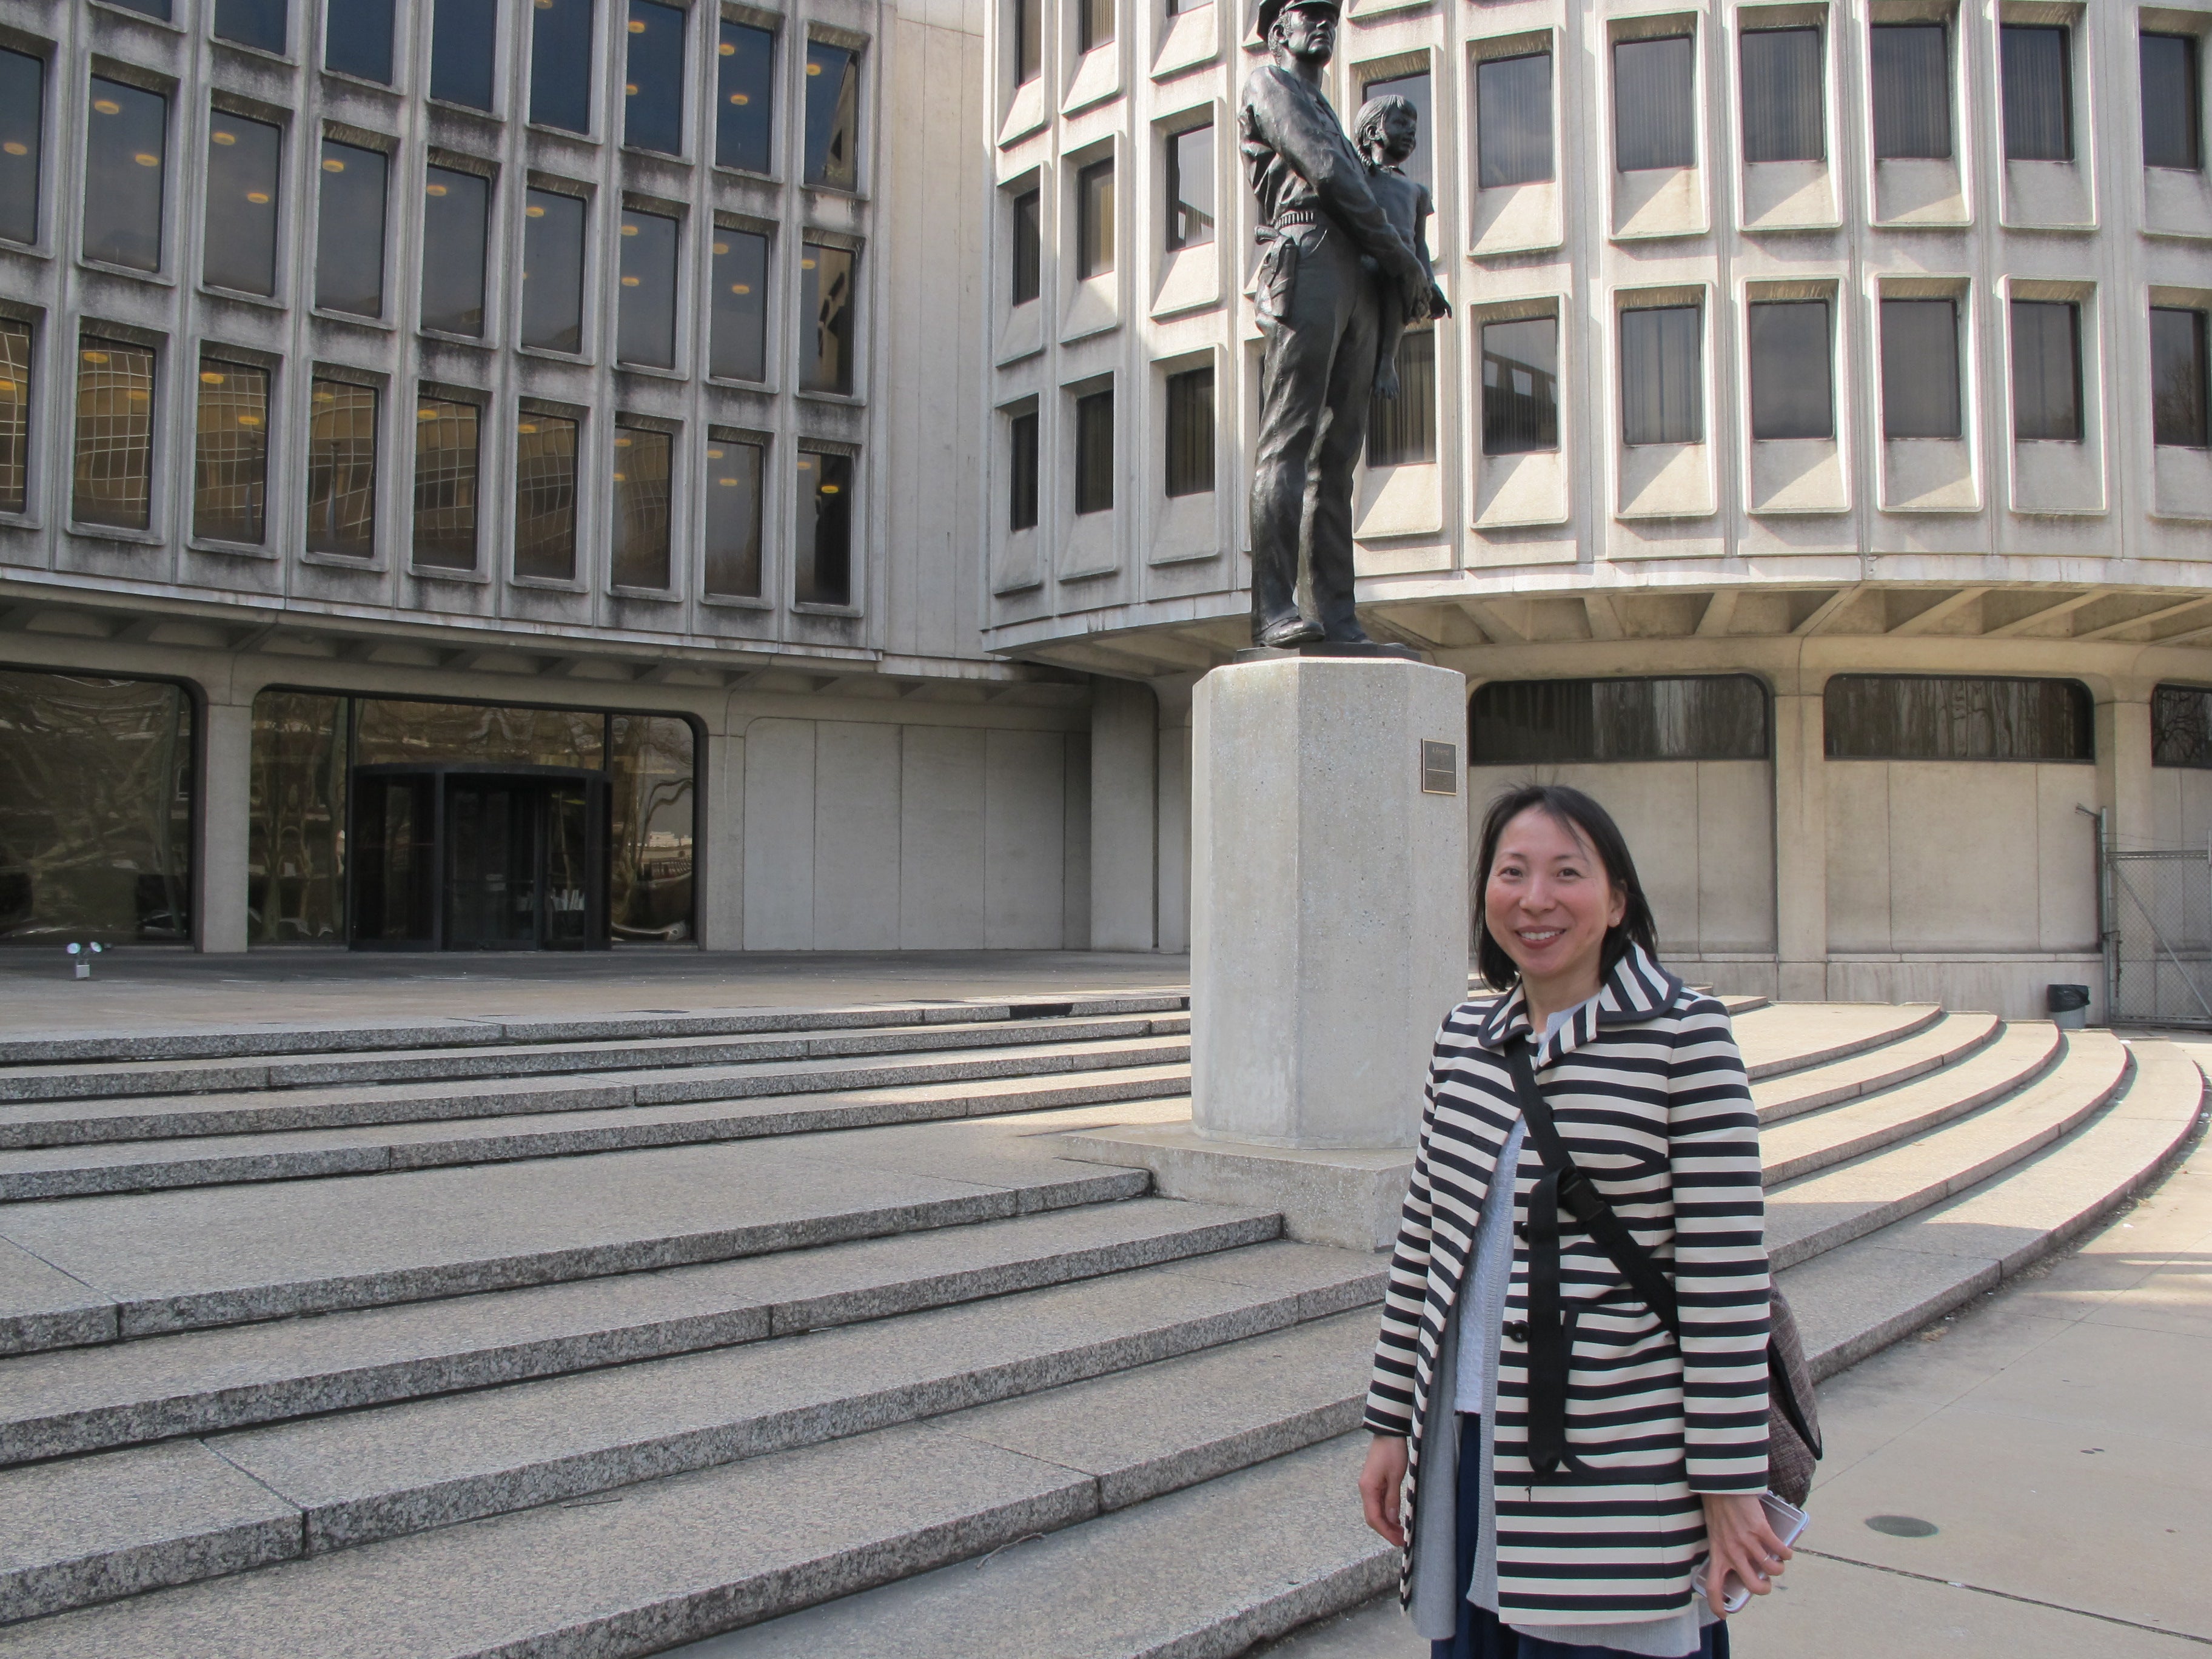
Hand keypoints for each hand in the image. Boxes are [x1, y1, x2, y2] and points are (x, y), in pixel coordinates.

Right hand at [1359, 1434, 1409, 1547]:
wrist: (1387, 1434)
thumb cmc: (1392, 1452)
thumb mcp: (1395, 1477)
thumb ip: (1392, 1500)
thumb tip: (1392, 1520)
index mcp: (1368, 1489)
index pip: (1374, 1518)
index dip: (1386, 1532)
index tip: (1399, 1541)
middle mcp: (1365, 1489)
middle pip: (1372, 1518)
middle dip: (1386, 1531)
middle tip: (1402, 1540)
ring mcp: (1368, 1486)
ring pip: (1375, 1512)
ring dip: (1386, 1523)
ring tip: (1401, 1532)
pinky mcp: (1373, 1483)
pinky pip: (1377, 1504)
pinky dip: (1386, 1514)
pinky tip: (1396, 1519)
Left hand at [1424, 280, 1451, 320]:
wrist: (1427, 286)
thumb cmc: (1429, 285)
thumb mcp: (1429, 284)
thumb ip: (1429, 283)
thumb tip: (1428, 278)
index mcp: (1441, 298)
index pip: (1448, 306)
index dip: (1450, 311)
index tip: (1450, 317)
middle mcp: (1441, 303)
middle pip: (1442, 312)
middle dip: (1438, 315)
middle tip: (1432, 316)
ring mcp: (1437, 306)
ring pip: (1438, 314)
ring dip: (1435, 317)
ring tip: (1429, 317)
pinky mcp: (1433, 308)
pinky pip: (1434, 314)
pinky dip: (1431, 316)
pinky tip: (1427, 317)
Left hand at [1699, 1492, 1790, 1615]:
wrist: (1721, 1484)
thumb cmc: (1717, 1507)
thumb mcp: (1714, 1532)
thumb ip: (1724, 1547)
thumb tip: (1738, 1560)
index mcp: (1717, 1553)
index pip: (1713, 1587)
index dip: (1718, 1605)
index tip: (1724, 1615)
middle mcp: (1732, 1552)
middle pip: (1753, 1586)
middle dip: (1764, 1589)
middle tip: (1766, 1583)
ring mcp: (1747, 1542)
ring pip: (1772, 1569)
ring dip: (1779, 1569)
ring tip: (1778, 1562)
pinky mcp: (1760, 1529)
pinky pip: (1781, 1550)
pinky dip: (1787, 1553)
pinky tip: (1787, 1551)